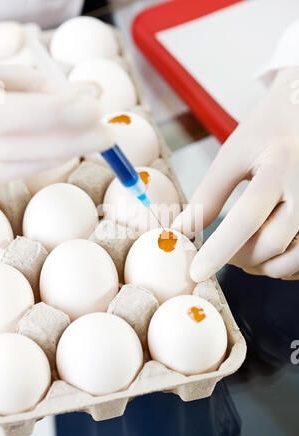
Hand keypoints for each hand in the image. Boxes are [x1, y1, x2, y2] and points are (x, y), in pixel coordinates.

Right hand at [0, 64, 112, 181]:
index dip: (51, 112)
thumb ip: (41, 84)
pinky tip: (66, 147)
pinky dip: (43, 159)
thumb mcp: (2, 74)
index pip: (9, 112)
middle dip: (68, 140)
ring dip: (61, 152)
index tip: (92, 108)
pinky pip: (12, 172)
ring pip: (16, 165)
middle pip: (16, 147)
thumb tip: (93, 93)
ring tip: (93, 138)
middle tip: (106, 134)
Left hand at [173, 68, 298, 281]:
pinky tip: (266, 251)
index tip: (196, 272)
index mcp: (279, 169)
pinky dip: (281, 264)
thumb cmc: (268, 129)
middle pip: (269, 246)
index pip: (247, 218)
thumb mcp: (233, 155)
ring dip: (260, 265)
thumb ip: (208, 195)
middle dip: (237, 257)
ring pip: (290, 260)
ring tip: (242, 250)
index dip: (219, 250)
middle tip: (220, 251)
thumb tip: (181, 229)